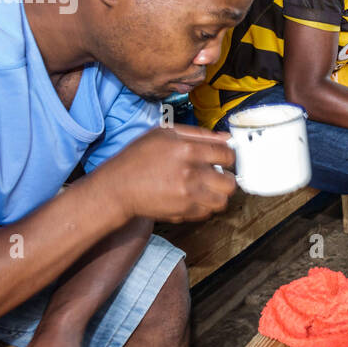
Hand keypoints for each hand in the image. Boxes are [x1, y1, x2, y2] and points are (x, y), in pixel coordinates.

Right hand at [91, 124, 236, 222]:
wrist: (118, 187)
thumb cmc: (138, 158)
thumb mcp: (164, 133)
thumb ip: (198, 133)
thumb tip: (226, 137)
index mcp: (188, 150)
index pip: (228, 155)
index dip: (228, 156)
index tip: (223, 158)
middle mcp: (191, 174)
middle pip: (230, 182)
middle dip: (226, 177)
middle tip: (217, 175)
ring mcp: (188, 196)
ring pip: (222, 200)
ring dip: (218, 194)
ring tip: (207, 187)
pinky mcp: (183, 212)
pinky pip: (207, 213)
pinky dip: (204, 206)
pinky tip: (194, 196)